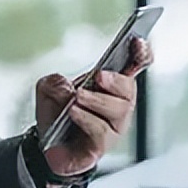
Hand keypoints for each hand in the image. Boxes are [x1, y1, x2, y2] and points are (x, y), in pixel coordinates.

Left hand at [35, 38, 152, 175]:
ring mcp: (113, 126)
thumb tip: (67, 89)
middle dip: (116, 81)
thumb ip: (55, 82)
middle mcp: (116, 105)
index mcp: (109, 85)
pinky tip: (73, 112)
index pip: (134, 66)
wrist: (46, 145)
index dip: (141, 54)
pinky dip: (87, 119)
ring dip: (97, 100)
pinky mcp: (102, 145)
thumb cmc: (57, 114)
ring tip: (78, 96)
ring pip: (118, 110)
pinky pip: (102, 131)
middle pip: (129, 89)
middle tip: (99, 76)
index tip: (137, 42)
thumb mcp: (47, 89)